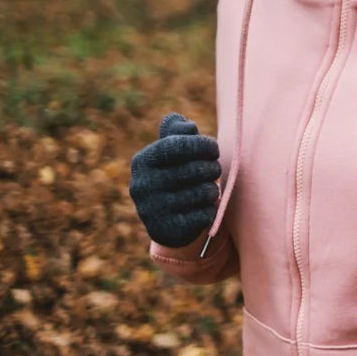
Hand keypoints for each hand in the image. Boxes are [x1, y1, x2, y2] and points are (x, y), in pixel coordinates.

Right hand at [128, 113, 220, 247]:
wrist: (167, 221)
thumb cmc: (176, 175)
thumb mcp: (172, 151)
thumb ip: (178, 132)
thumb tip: (187, 125)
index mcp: (143, 161)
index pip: (180, 145)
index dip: (204, 145)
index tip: (213, 149)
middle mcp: (142, 185)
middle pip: (197, 169)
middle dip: (212, 168)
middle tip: (212, 171)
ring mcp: (153, 210)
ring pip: (205, 192)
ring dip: (213, 190)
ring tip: (206, 190)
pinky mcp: (169, 230)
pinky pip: (206, 214)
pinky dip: (210, 210)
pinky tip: (201, 209)